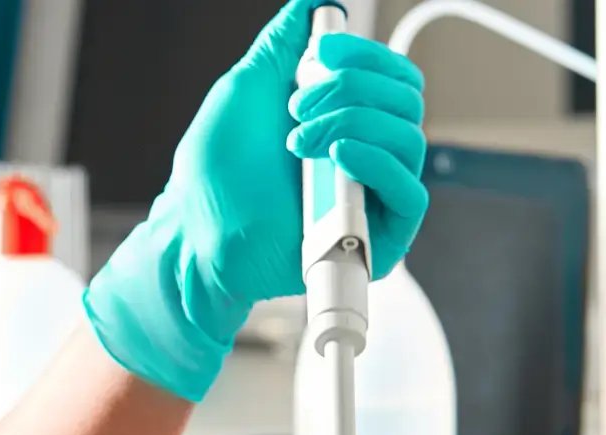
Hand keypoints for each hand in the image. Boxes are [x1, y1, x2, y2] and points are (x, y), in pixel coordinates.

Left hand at [83, 0, 429, 402]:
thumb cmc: (213, 176)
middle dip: (352, 88)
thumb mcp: (246, 90)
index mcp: (345, 121)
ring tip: (297, 140)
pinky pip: (410, 192)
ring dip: (352, 122)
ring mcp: (372, 196)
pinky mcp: (379, 240)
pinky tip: (337, 154)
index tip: (322, 51)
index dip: (366, 55)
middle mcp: (366, 155)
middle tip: (297, 107)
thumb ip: (283, 46)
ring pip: (408, 138)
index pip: (392, 77)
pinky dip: (376, 162)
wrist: (195, 235)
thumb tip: (315, 2)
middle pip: (406, 100)